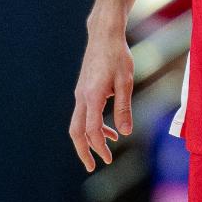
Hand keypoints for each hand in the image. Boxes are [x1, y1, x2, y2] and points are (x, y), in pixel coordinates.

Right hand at [69, 29, 134, 171]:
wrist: (104, 35)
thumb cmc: (117, 56)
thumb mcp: (126, 82)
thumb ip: (124, 108)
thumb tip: (125, 132)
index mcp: (92, 96)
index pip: (92, 129)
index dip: (99, 147)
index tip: (108, 159)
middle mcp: (82, 96)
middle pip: (76, 131)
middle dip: (83, 151)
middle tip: (93, 166)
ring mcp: (81, 93)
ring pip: (78, 123)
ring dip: (89, 140)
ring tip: (104, 153)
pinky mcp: (84, 90)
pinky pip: (84, 113)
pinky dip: (93, 126)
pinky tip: (110, 130)